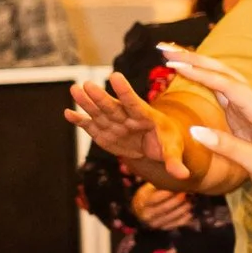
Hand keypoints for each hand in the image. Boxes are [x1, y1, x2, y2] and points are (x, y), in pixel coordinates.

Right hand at [68, 71, 188, 177]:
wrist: (156, 147)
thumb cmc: (167, 143)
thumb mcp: (173, 150)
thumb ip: (175, 161)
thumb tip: (183, 175)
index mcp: (146, 117)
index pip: (135, 103)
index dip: (125, 91)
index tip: (115, 76)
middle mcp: (128, 118)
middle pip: (113, 107)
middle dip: (100, 97)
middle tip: (87, 84)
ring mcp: (114, 124)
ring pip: (99, 113)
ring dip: (86, 102)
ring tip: (75, 90)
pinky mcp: (105, 133)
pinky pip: (91, 126)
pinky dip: (80, 121)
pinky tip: (68, 113)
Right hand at [132, 182, 199, 231]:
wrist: (144, 207)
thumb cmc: (150, 192)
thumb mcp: (150, 186)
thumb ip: (159, 183)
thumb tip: (176, 174)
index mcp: (142, 202)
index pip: (154, 199)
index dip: (167, 193)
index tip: (177, 186)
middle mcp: (146, 215)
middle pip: (165, 208)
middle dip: (177, 200)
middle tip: (187, 192)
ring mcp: (155, 224)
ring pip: (171, 216)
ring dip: (183, 208)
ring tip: (191, 200)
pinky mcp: (164, 228)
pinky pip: (176, 224)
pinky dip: (184, 218)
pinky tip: (190, 211)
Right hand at [152, 46, 251, 199]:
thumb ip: (227, 146)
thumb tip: (194, 132)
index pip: (225, 83)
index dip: (199, 73)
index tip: (173, 64)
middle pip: (220, 71)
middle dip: (192, 57)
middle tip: (163, 47)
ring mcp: (247, 103)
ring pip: (218, 76)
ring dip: (194, 63)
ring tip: (168, 53)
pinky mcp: (241, 110)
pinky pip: (218, 88)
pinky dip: (200, 77)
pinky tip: (185, 71)